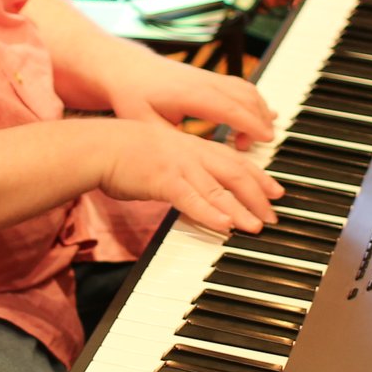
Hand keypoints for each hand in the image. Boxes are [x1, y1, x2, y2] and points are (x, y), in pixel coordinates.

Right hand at [94, 118, 283, 233]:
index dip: (258, 175)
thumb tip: (191, 189)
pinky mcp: (163, 180)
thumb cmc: (121, 152)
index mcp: (191, 146)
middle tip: (274, 213)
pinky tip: (225, 225)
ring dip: (241, 208)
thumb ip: (179, 170)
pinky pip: (192, 199)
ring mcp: (179, 166)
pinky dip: (210, 212)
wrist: (96, 146)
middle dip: (258, 194)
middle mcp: (191, 153)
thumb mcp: (158, 156)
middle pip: (234, 173)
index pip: (233, 160)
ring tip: (257, 225)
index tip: (275, 190)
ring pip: (218, 188)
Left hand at [103, 57, 275, 148]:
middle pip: (246, 97)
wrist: (126, 68)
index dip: (250, 124)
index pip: (229, 108)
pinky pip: (241, 87)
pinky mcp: (210, 78)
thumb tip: (193, 159)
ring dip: (259, 111)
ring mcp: (209, 77)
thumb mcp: (144, 123)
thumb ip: (170, 141)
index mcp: (190, 95)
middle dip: (261, 121)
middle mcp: (204, 82)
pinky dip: (254, 102)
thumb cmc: (133, 96)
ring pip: (247, 90)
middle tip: (259, 146)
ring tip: (256, 138)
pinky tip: (261, 117)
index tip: (266, 138)